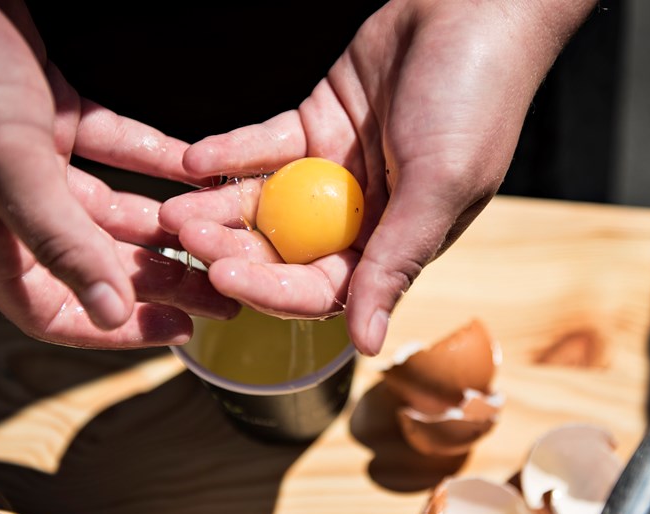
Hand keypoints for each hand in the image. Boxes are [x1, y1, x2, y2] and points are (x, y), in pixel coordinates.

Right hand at [0, 0, 236, 347]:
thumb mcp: (2, 161)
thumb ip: (58, 238)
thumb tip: (109, 314)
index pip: (52, 308)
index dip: (115, 327)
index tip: (177, 329)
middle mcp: (10, 202)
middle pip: (98, 260)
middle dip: (163, 279)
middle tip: (223, 288)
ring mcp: (32, 157)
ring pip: (114, 206)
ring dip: (168, 221)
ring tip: (222, 236)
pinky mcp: (52, 111)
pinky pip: (117, 146)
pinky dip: (155, 156)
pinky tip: (197, 171)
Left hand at [160, 0, 594, 355]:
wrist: (474, 11)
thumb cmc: (475, 102)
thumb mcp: (440, 187)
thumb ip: (396, 262)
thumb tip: (367, 344)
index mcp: (396, 242)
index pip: (325, 288)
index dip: (271, 288)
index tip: (223, 276)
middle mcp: (362, 216)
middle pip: (286, 250)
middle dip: (233, 249)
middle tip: (183, 237)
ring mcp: (334, 172)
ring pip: (267, 203)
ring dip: (221, 207)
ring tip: (174, 206)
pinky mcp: (316, 126)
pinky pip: (265, 148)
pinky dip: (232, 153)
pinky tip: (196, 159)